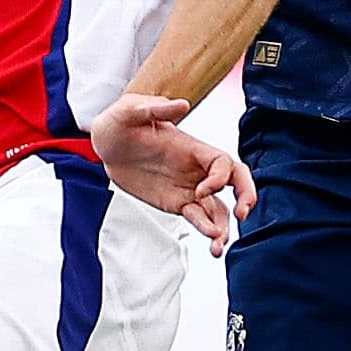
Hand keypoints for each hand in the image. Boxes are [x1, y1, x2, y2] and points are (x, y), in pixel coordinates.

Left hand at [90, 94, 255, 252]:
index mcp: (191, 146)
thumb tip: (181, 104)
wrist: (104, 145)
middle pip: (235, 181)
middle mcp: (196, 168)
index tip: (201, 191)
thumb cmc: (120, 122)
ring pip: (218, 207)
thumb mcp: (131, 111)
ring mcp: (188, 187)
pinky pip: (197, 217)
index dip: (219, 178)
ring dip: (224, 226)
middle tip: (243, 214)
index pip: (222, 162)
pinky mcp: (175, 202)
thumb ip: (156, 109)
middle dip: (245, 195)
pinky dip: (205, 229)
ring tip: (218, 245)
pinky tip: (210, 242)